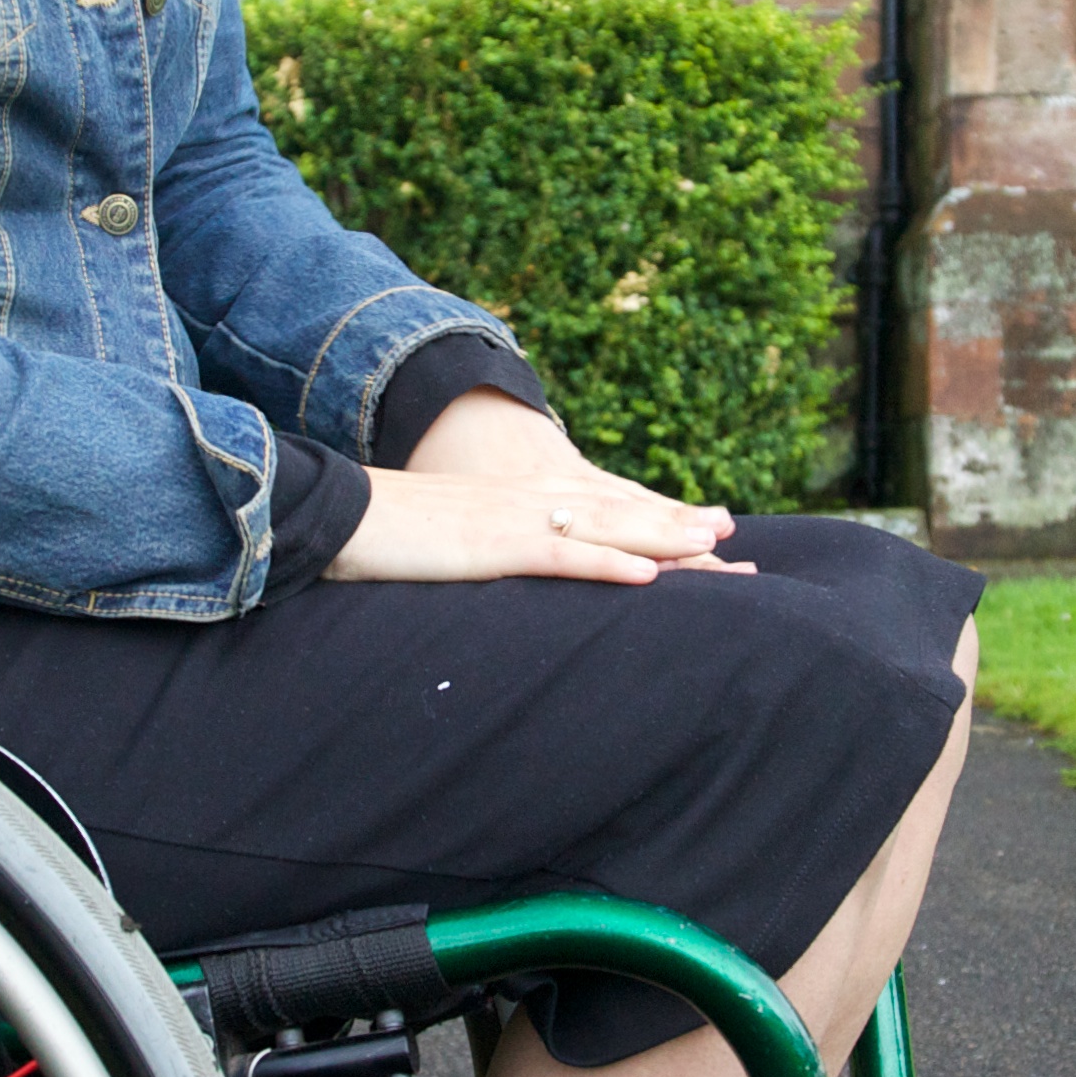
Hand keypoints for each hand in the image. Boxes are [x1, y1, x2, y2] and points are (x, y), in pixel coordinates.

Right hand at [335, 389, 746, 583]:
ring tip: (714, 546)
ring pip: (606, 528)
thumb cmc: (389, 534)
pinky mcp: (496, 546)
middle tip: (733, 536)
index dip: (652, 516)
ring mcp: (516, 522)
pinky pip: (563, 556)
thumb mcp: (454, 540)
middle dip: (677, 525)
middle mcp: (530, 502)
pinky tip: (648, 575)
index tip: (699, 528)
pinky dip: (609, 563)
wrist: (341, 514)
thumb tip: (506, 564)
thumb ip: (489, 549)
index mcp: (520, 501)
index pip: (600, 507)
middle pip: (618, 513)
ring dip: (663, 536)